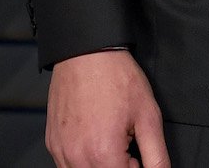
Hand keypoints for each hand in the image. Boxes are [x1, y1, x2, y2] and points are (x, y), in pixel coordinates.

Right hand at [46, 49, 169, 167]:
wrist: (86, 52)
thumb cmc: (116, 77)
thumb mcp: (148, 116)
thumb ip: (156, 155)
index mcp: (103, 154)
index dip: (134, 167)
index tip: (136, 152)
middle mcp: (76, 157)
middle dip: (117, 166)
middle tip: (124, 142)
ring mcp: (60, 151)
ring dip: (99, 165)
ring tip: (109, 137)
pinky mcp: (52, 143)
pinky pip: (67, 165)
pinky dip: (83, 159)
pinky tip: (93, 136)